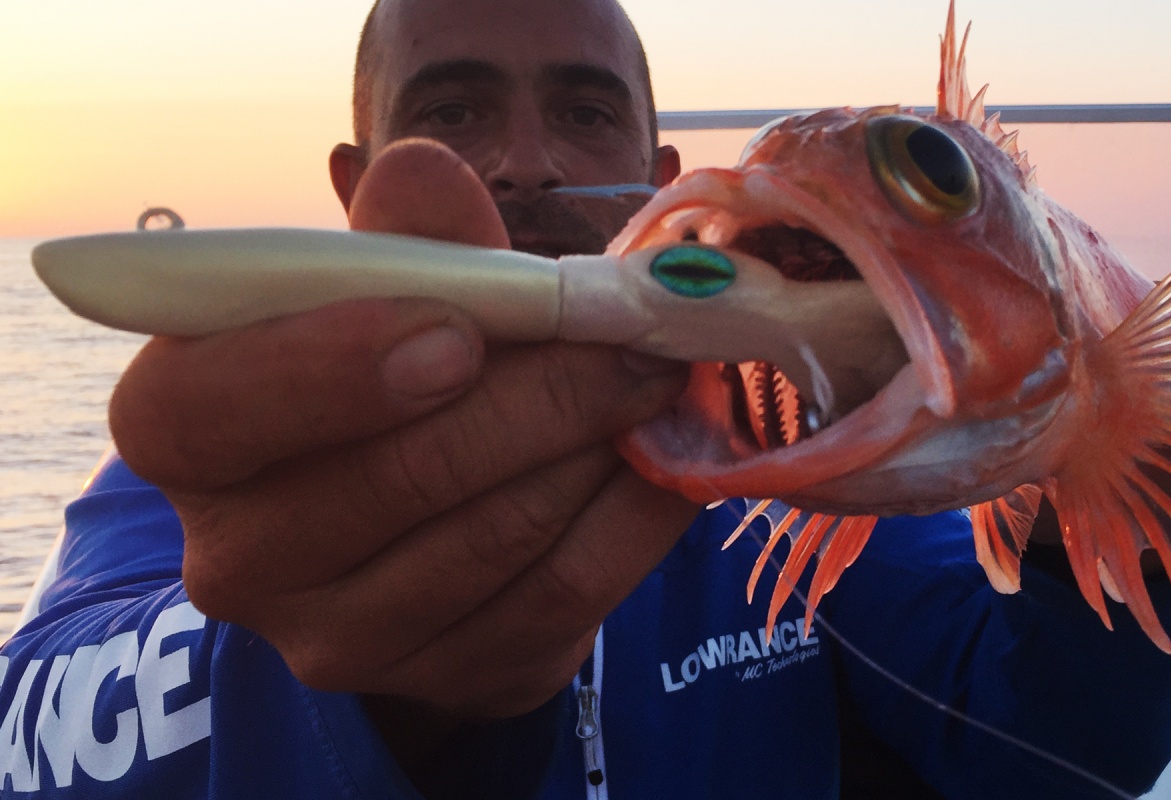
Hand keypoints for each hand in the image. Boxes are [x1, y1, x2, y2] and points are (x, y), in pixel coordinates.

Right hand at [109, 138, 699, 719]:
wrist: (422, 524)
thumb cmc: (390, 371)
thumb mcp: (383, 292)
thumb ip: (403, 240)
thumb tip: (426, 172)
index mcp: (183, 431)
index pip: (216, 405)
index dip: (337, 365)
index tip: (458, 331)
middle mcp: (238, 557)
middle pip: (399, 476)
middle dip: (540, 392)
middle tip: (637, 336)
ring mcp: (341, 638)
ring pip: (498, 537)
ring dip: (600, 444)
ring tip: (661, 377)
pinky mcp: (449, 676)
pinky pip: (566, 593)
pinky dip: (635, 514)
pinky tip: (672, 455)